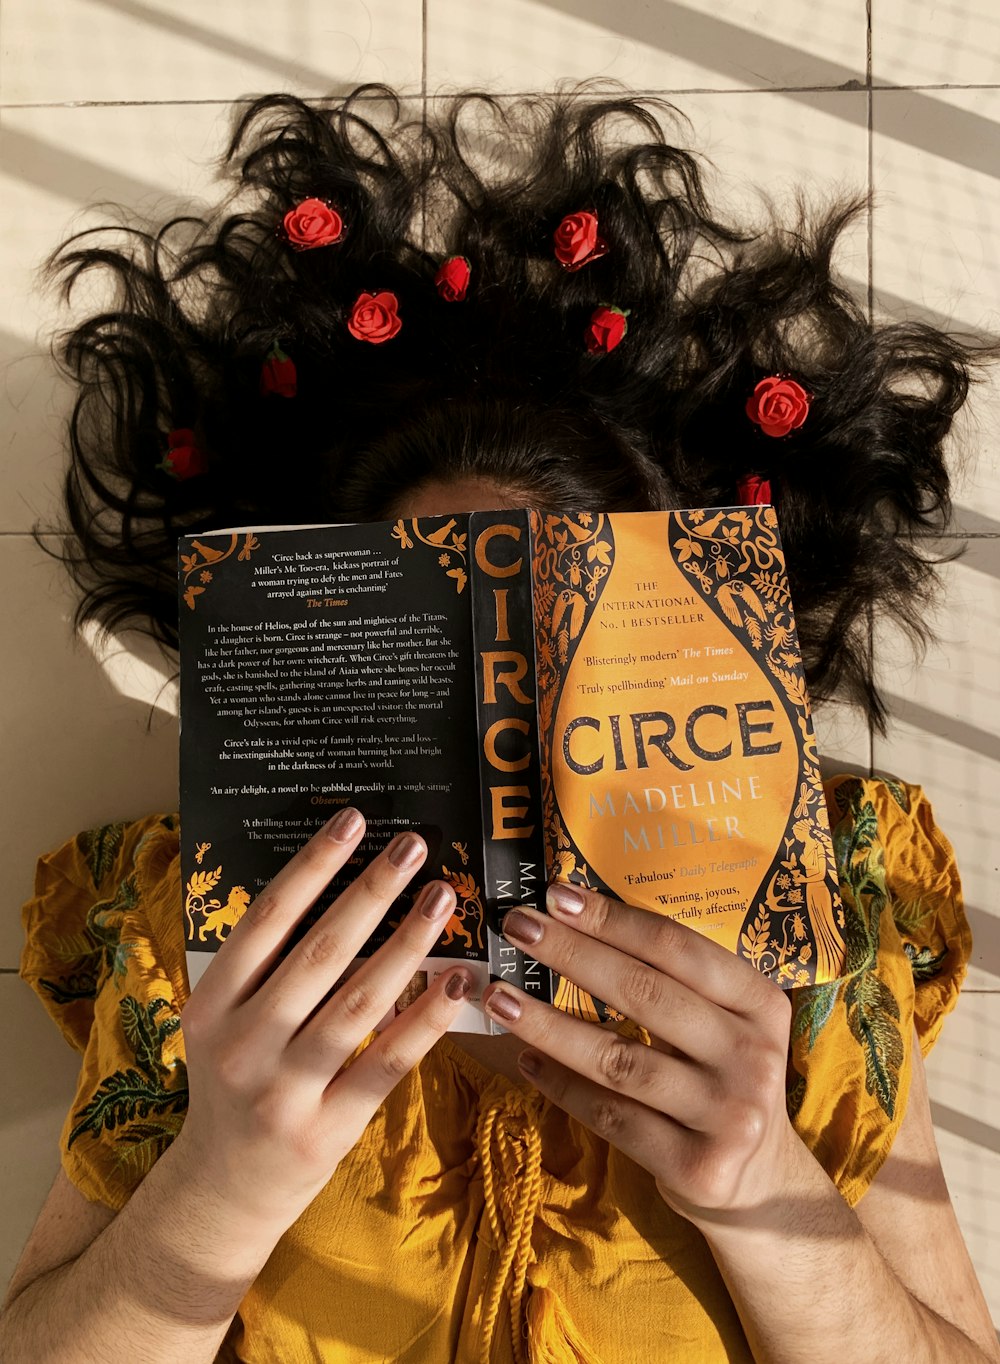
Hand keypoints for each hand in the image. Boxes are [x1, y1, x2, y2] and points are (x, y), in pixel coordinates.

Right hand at [174, 809, 470, 1234]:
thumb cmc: (232, 1087)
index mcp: (210, 1006)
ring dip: (407, 945)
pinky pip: (387, 1063)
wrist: (221, 1194)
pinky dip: (425, 1019)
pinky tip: (458, 980)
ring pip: (359, 1004)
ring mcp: (284, 1091)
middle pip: (319, 953)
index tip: (352, 820)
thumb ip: (264, 969)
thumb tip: (341, 887)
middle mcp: (242, 1045)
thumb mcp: (223, 1024)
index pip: (265, 920)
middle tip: (414, 845)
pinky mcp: (328, 1129)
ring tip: (443, 898)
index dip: (312, 866)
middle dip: (371, 892)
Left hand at [481, 884, 801, 1225]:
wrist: (760, 1180)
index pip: (677, 947)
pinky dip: (562, 1086)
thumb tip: (576, 922)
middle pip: (645, 993)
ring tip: (499, 997)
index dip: (613, 920)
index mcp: (759, 1004)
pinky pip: (612, 1116)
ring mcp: (730, 1115)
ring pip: (618, 1059)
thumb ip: (671, 982)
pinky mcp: (699, 1167)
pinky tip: (527, 1061)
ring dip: (548, 1025)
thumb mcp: (722, 1024)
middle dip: (572, 954)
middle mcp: (753, 1055)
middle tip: (517, 927)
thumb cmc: (719, 1079)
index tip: (555, 895)